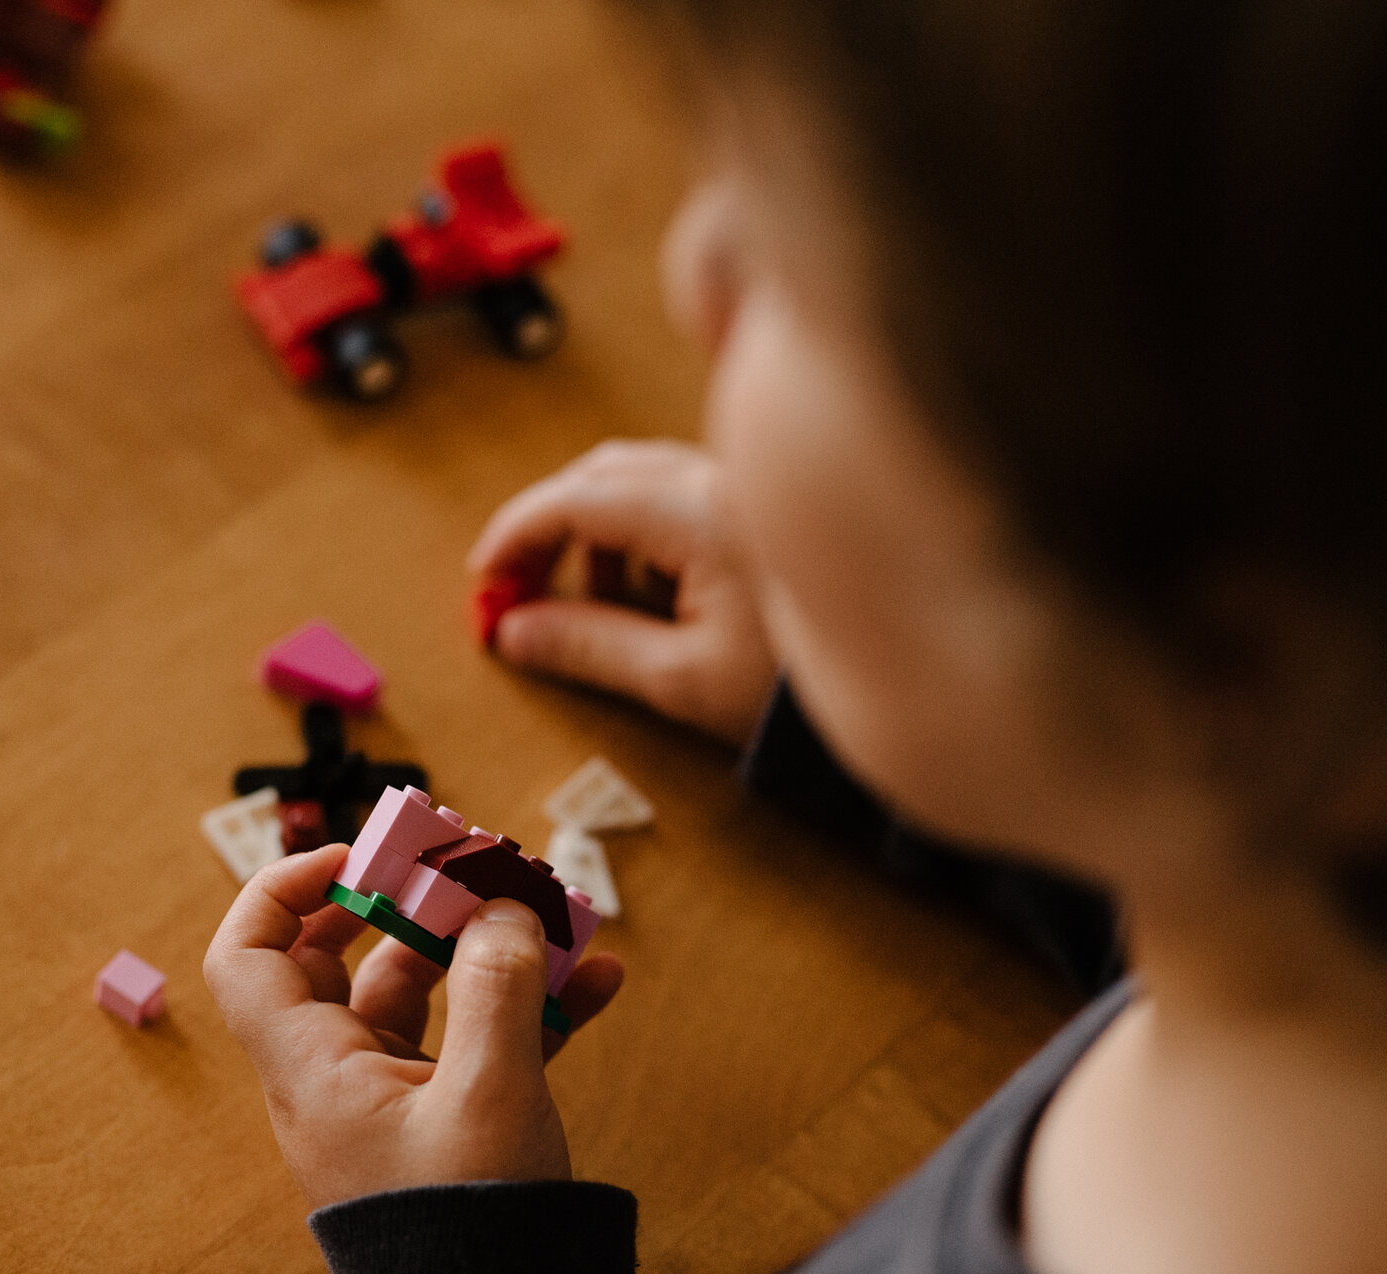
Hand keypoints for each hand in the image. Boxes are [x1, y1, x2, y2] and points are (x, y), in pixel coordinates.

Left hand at [204, 846, 625, 1210]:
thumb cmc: (467, 1233)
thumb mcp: (490, 1095)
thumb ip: (498, 988)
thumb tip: (503, 908)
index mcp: (314, 1068)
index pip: (248, 956)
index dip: (287, 890)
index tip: (363, 856)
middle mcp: (340, 1078)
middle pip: (344, 962)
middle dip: (412, 904)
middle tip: (472, 867)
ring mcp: (394, 1102)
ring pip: (426, 997)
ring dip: (488, 950)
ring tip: (558, 914)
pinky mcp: (448, 1125)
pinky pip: (477, 1042)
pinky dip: (528, 1007)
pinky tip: (598, 982)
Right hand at [468, 440, 778, 747]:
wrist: (903, 677)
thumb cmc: (800, 685)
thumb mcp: (680, 678)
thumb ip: (589, 648)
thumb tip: (514, 631)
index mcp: (699, 513)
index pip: (575, 500)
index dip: (515, 536)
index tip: (484, 579)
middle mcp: (721, 478)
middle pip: (600, 475)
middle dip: (548, 530)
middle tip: (516, 592)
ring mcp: (743, 483)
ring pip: (637, 480)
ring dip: (595, 534)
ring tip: (595, 608)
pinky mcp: (758, 501)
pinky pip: (676, 493)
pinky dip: (640, 533)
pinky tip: (652, 593)